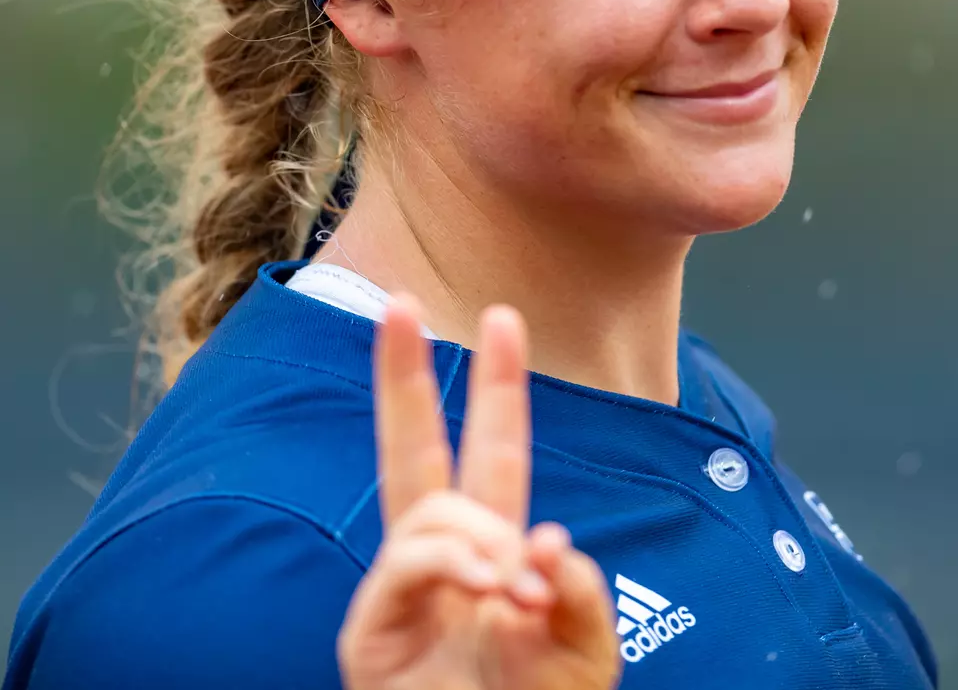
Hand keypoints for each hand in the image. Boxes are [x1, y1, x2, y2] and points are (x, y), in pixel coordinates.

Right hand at [337, 295, 620, 689]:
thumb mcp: (586, 654)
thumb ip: (579, 591)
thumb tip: (543, 538)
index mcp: (493, 554)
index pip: (491, 452)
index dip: (498, 389)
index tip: (504, 319)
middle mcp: (441, 560)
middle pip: (413, 447)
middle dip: (404, 376)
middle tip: (394, 303)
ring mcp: (401, 593)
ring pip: (431, 509)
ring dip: (482, 537)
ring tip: (515, 592)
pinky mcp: (372, 631)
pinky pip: (410, 560)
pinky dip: (455, 564)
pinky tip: (491, 590)